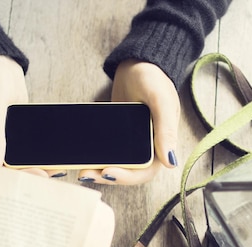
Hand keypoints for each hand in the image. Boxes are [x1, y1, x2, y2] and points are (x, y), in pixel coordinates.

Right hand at [0, 55, 48, 176]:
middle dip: (27, 174)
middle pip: (7, 168)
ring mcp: (4, 139)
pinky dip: (40, 152)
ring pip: (20, 159)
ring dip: (36, 164)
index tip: (30, 178)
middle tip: (48, 176)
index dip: (8, 178)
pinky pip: (29, 146)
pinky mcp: (17, 131)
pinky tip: (56, 158)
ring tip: (56, 170)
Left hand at [79, 60, 179, 184]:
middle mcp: (147, 149)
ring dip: (98, 170)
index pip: (145, 172)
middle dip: (107, 176)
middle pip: (127, 173)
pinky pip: (107, 152)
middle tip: (86, 174)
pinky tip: (80, 157)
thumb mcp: (161, 101)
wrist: (136, 64)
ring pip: (115, 165)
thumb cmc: (153, 78)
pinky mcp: (117, 138)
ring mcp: (131, 144)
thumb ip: (166, 130)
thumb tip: (171, 163)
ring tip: (81, 170)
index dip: (127, 177)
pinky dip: (95, 157)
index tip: (108, 172)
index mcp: (162, 145)